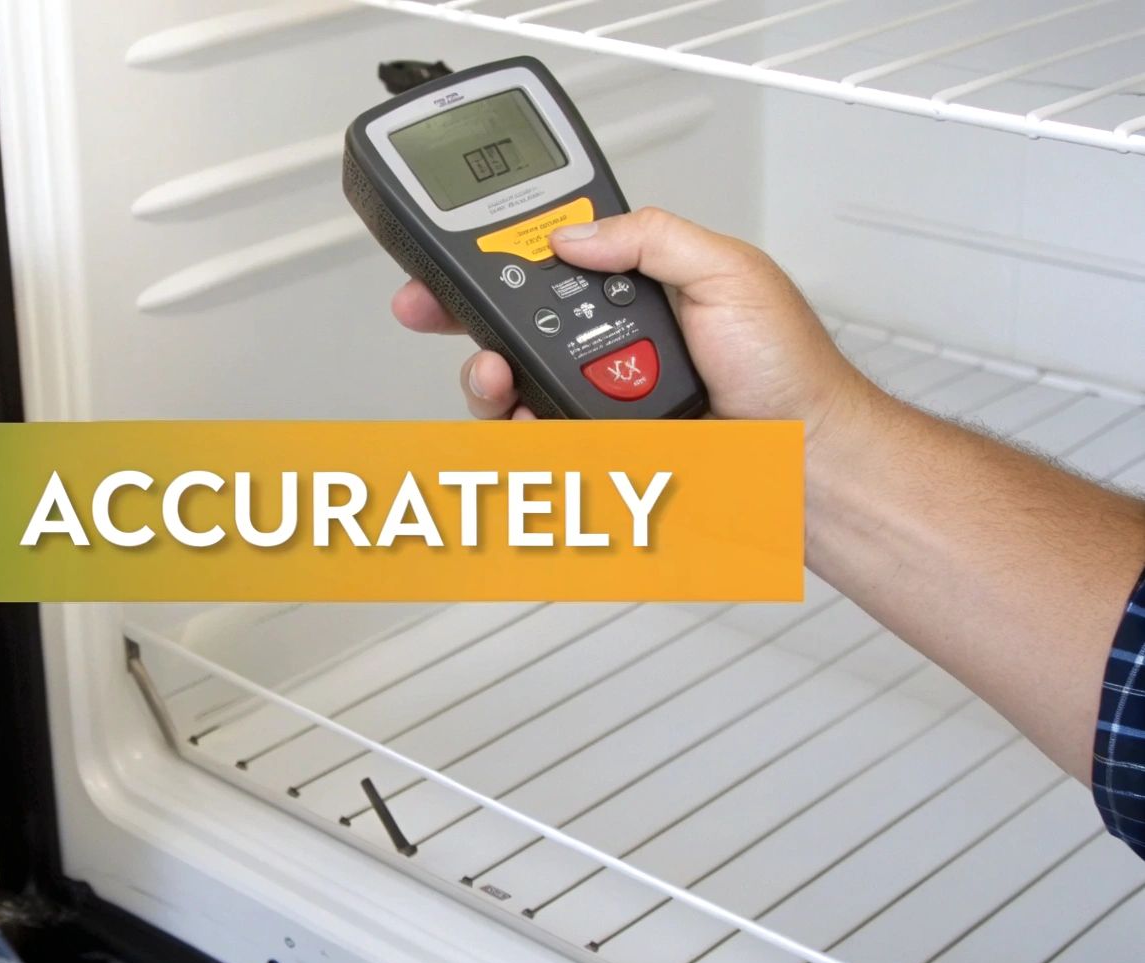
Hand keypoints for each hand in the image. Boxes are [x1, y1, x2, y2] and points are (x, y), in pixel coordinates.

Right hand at [392, 207, 875, 440]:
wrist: (801, 460)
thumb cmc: (787, 373)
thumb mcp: (729, 272)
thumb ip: (651, 239)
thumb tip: (574, 233)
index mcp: (635, 291)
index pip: (549, 263)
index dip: (495, 255)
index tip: (453, 252)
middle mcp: (606, 344)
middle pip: (507, 324)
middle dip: (459, 314)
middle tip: (431, 309)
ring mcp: (594, 399)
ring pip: (505, 386)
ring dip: (486, 377)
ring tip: (495, 374)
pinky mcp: (592, 450)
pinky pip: (531, 443)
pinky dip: (517, 433)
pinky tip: (527, 421)